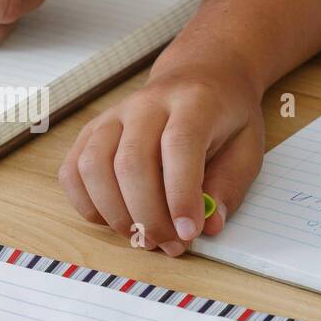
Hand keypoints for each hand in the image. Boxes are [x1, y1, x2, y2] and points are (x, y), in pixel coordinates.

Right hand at [58, 62, 265, 256]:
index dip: (180, 195)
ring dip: (116, 215)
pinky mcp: (92, 131)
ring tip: (146, 238)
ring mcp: (113, 116)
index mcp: (192, 102)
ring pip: (93, 167)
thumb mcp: (247, 147)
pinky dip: (88, 205)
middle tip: (170, 246)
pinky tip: (115, 220)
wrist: (201, 75)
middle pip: (131, 162)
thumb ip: (229, 186)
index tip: (188, 233)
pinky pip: (72, 171)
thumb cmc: (226, 116)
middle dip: (148, 216)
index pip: (178, 146)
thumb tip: (209, 226)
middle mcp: (146, 104)